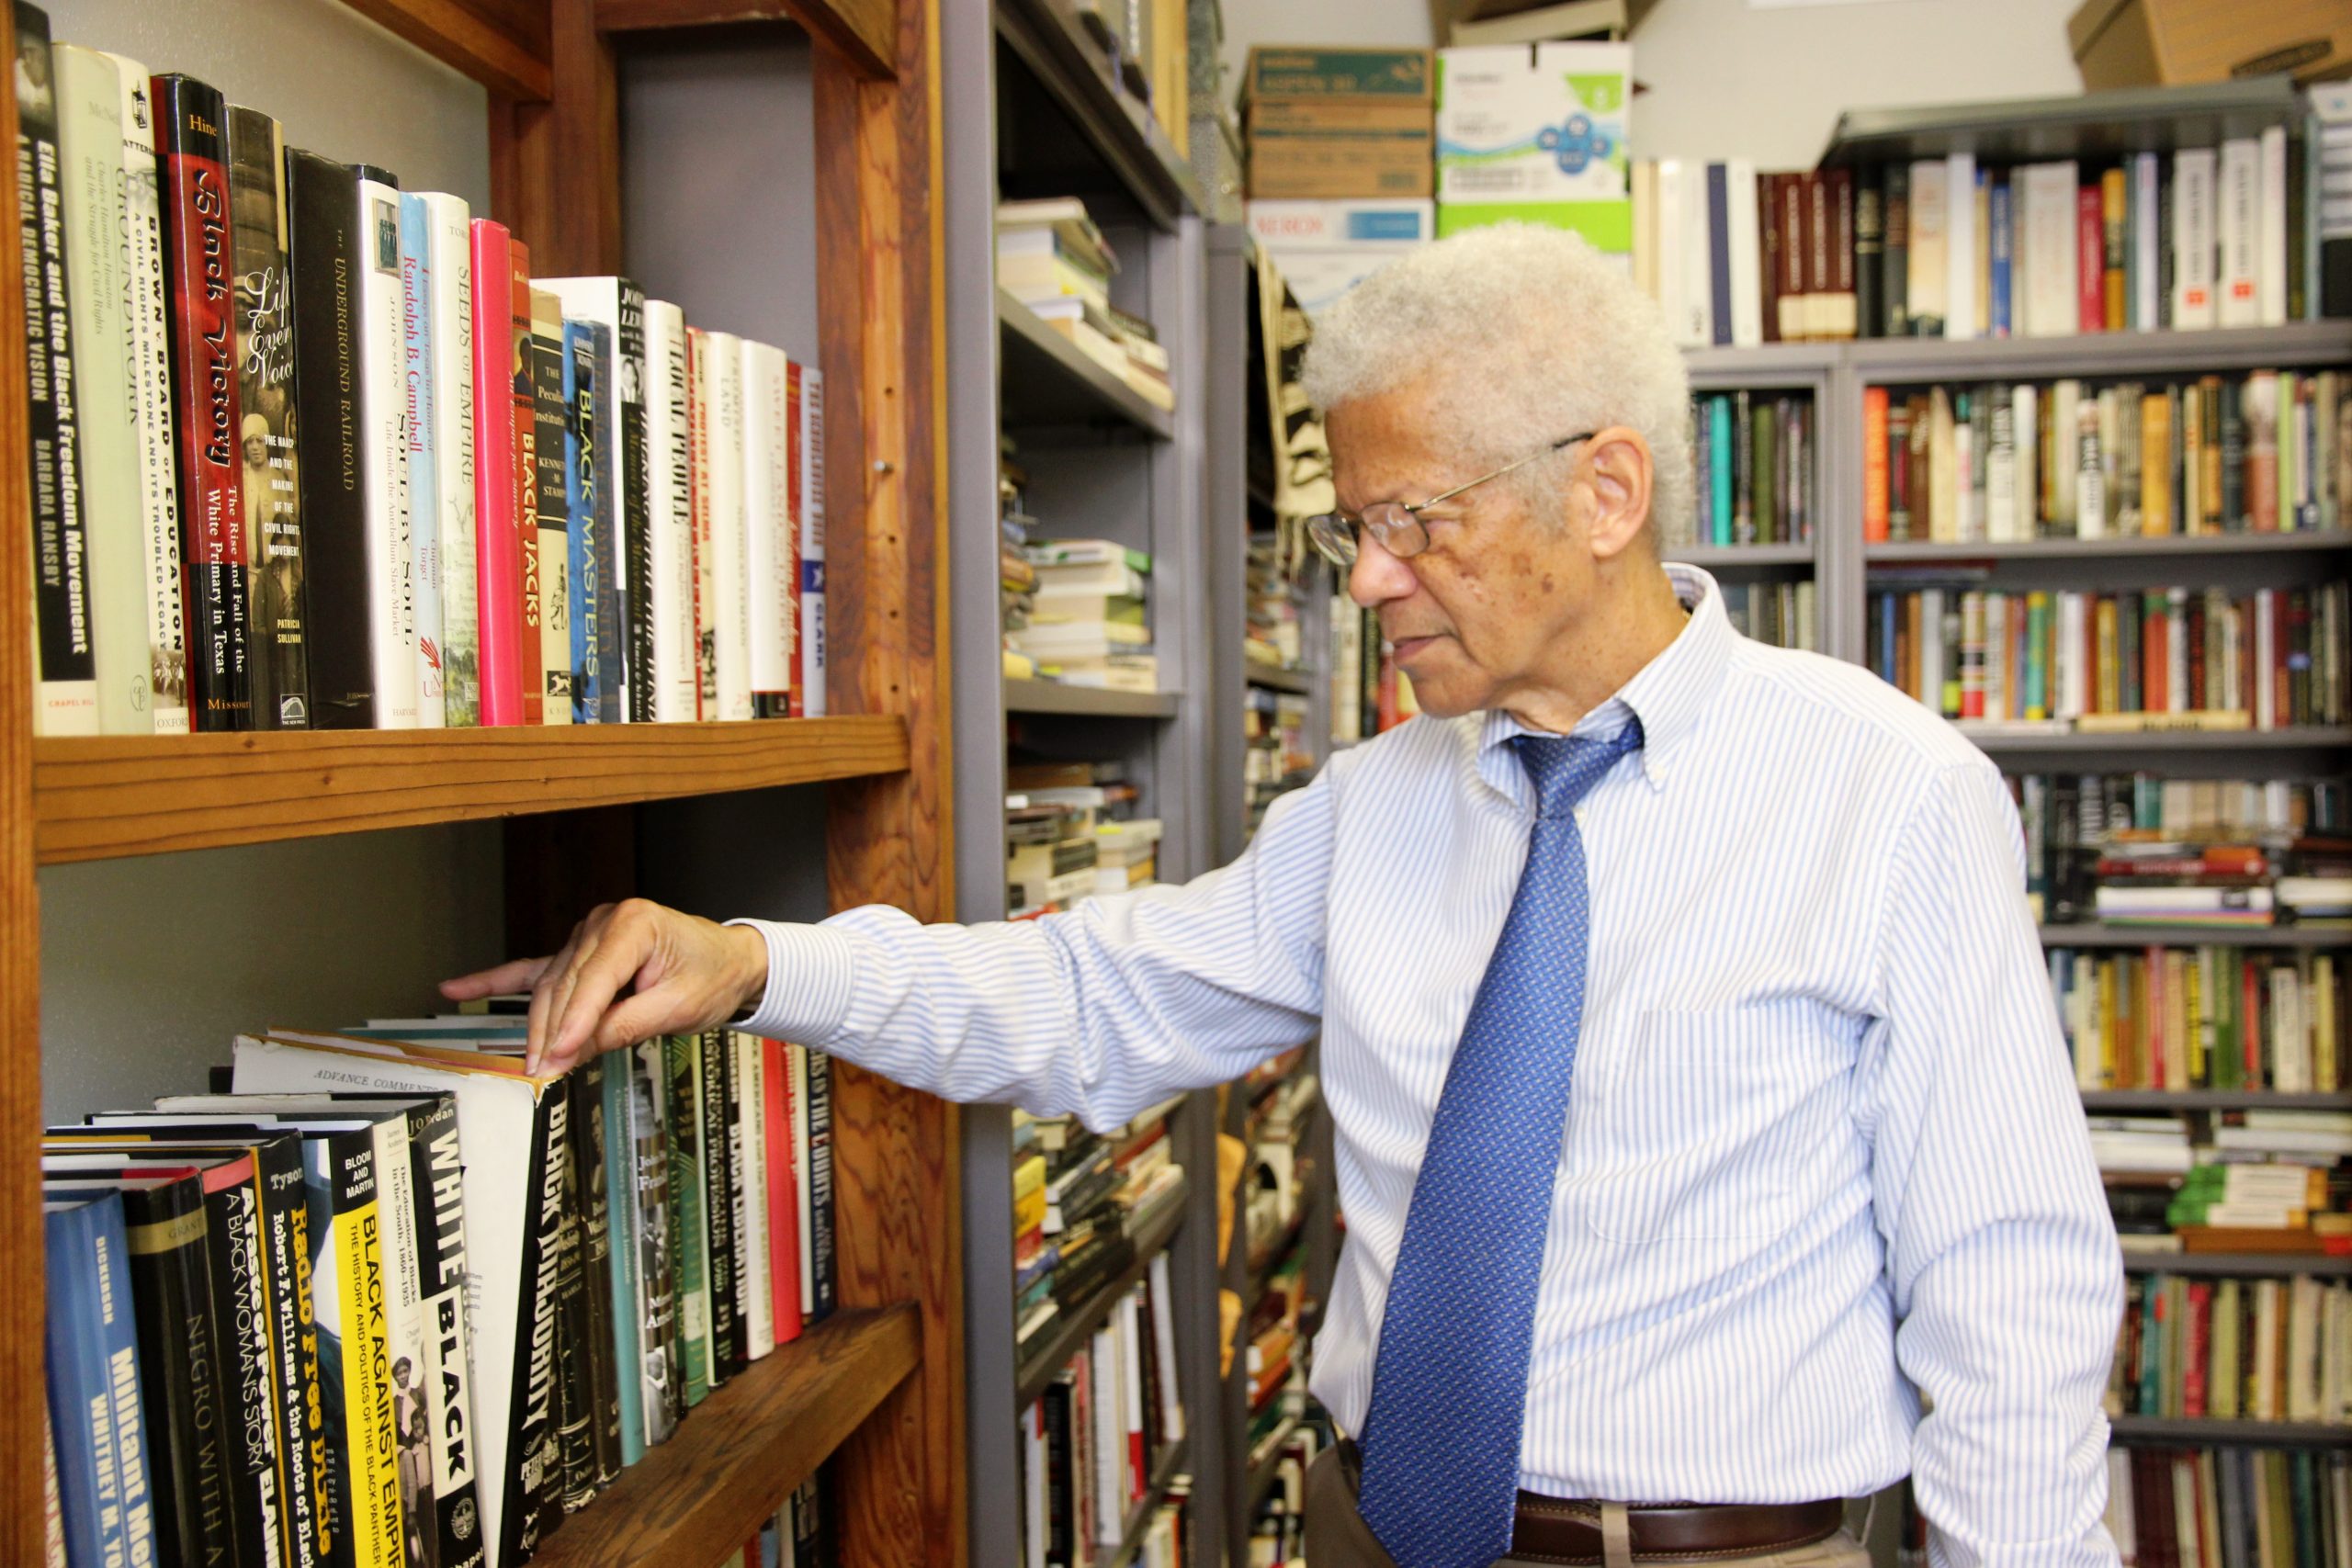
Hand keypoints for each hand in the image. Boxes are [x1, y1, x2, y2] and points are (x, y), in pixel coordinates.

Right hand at [440, 899, 770, 1075]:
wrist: (730, 959)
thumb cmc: (712, 975)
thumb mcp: (678, 1007)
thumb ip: (624, 1027)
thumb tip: (574, 1052)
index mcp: (634, 925)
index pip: (593, 981)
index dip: (572, 1024)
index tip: (554, 1058)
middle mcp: (604, 923)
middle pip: (565, 985)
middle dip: (550, 1032)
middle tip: (539, 1074)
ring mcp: (588, 935)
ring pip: (550, 986)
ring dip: (538, 1025)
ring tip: (528, 1061)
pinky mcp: (580, 952)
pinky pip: (535, 970)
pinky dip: (496, 981)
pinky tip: (457, 988)